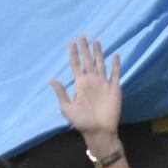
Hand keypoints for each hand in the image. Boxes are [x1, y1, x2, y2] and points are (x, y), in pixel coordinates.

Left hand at [50, 35, 123, 155]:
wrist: (99, 131)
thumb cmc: (82, 122)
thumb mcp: (67, 108)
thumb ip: (61, 93)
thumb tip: (52, 79)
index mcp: (80, 85)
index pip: (76, 65)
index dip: (74, 54)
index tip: (71, 42)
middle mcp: (92, 81)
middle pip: (88, 61)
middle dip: (85, 49)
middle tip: (83, 36)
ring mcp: (104, 84)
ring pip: (101, 64)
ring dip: (99, 53)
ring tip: (96, 41)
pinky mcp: (114, 88)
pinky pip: (116, 74)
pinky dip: (116, 65)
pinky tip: (115, 55)